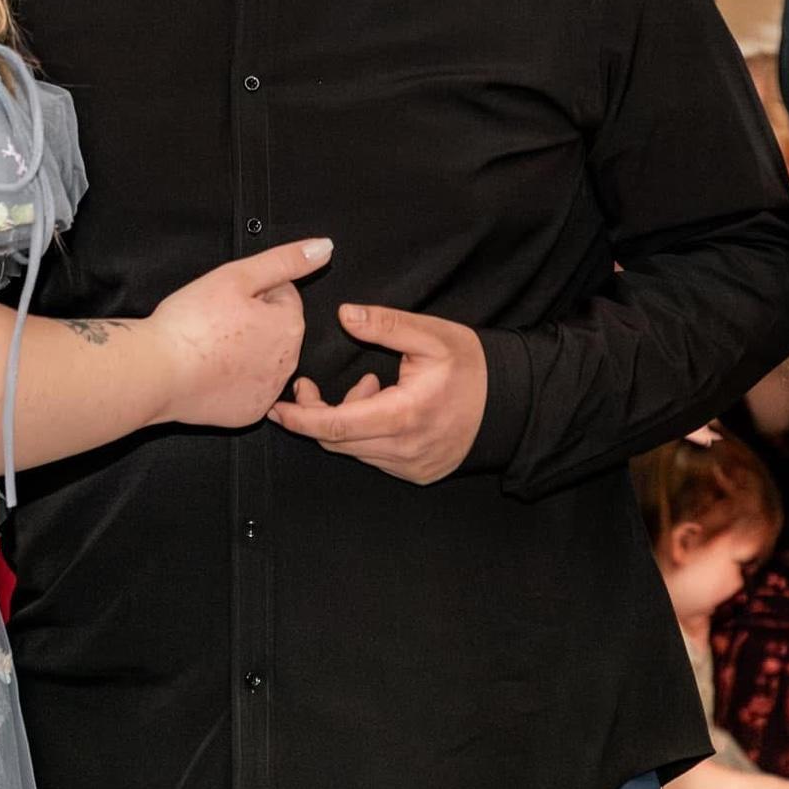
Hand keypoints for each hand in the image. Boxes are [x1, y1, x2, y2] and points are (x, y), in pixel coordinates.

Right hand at [149, 238, 321, 429]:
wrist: (157, 372)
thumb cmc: (191, 323)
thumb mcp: (238, 275)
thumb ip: (285, 260)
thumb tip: (323, 248)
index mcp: (289, 326)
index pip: (283, 295)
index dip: (252, 290)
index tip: (226, 298)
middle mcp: (288, 363)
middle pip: (274, 328)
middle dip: (251, 320)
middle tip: (216, 320)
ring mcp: (269, 392)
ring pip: (262, 358)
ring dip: (244, 349)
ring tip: (210, 344)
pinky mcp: (248, 413)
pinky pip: (248, 388)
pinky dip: (233, 379)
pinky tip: (210, 370)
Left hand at [269, 303, 487, 484]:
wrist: (512, 402)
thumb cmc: (471, 366)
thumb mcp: (430, 335)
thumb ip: (385, 324)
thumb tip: (345, 315)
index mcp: (403, 416)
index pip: (335, 426)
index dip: (300, 418)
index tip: (276, 408)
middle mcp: (404, 450)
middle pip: (337, 441)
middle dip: (314, 414)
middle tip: (309, 386)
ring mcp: (411, 467)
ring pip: (354, 450)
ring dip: (345, 420)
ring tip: (368, 386)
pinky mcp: (418, 473)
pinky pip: (374, 457)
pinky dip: (365, 432)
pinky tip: (382, 405)